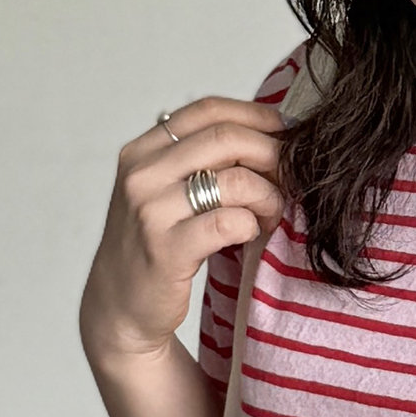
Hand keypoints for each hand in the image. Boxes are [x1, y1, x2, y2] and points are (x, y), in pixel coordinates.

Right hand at [79, 97, 286, 368]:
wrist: (123, 306)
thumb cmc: (157, 248)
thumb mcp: (166, 194)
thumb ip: (199, 164)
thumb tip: (265, 137)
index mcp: (142, 151)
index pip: (207, 111)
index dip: (255, 116)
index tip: (286, 131)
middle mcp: (142, 174)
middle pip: (225, 139)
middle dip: (271, 153)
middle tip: (292, 175)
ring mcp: (151, 211)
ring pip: (234, 181)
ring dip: (268, 196)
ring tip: (274, 213)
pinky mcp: (167, 249)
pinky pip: (229, 223)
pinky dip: (253, 226)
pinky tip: (254, 234)